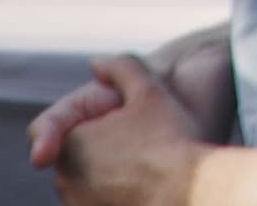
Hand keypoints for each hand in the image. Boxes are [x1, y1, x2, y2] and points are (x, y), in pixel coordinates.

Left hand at [42, 55, 206, 204]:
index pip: (76, 132)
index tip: (131, 128)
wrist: (190, 191)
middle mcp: (66, 182)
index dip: (105, 126)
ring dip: (107, 177)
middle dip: (104, 152)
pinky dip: (115, 196)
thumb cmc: (170, 141)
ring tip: (146, 170)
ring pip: (90, 185)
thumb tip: (97, 63)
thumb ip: (120, 68)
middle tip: (142, 147)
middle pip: (82, 160)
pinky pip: (99, 201)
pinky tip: (143, 190)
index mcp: (72, 145)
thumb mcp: (149, 90)